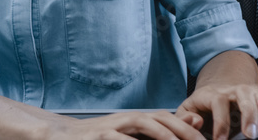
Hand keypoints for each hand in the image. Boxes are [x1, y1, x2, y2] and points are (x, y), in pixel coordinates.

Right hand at [51, 110, 204, 139]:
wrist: (62, 136)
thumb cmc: (100, 138)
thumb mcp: (131, 133)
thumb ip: (161, 129)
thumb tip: (195, 119)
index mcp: (137, 120)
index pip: (169, 120)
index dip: (189, 130)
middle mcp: (126, 119)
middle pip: (160, 119)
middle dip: (183, 131)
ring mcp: (112, 127)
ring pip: (142, 124)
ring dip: (162, 133)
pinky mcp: (99, 136)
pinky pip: (118, 139)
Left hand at [176, 84, 257, 139]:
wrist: (216, 89)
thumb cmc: (203, 103)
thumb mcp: (188, 108)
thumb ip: (186, 116)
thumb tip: (196, 121)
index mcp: (212, 93)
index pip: (218, 102)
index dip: (221, 122)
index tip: (221, 139)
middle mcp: (231, 90)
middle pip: (243, 95)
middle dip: (248, 115)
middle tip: (250, 135)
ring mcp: (247, 92)